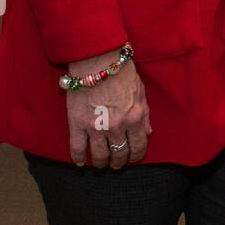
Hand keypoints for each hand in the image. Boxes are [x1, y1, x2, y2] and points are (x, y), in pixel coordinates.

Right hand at [65, 50, 149, 169]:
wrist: (98, 60)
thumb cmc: (122, 72)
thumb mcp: (141, 91)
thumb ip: (145, 114)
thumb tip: (147, 132)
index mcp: (135, 118)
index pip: (138, 147)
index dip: (136, 156)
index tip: (133, 158)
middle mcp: (117, 126)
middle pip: (119, 154)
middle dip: (119, 162)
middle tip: (116, 164)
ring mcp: (96, 127)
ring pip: (99, 155)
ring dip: (101, 162)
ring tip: (101, 163)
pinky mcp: (77, 124)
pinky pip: (77, 148)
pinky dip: (78, 158)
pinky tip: (79, 162)